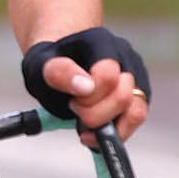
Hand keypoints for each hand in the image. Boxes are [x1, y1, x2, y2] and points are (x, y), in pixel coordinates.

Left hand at [20, 28, 150, 141]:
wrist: (60, 59)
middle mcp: (125, 57)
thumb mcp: (39, 63)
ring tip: (84, 128)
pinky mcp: (139, 96)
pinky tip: (93, 134)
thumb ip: (59, 72)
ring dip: (107, 128)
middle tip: (74, 109)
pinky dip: (115, 134)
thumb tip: (87, 88)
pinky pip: (135, 121)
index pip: (107, 75)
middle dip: (94, 114)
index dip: (88, 96)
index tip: (71, 101)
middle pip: (123, 97)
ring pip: (136, 112)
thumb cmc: (50, 62)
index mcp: (101, 43)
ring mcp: (136, 77)